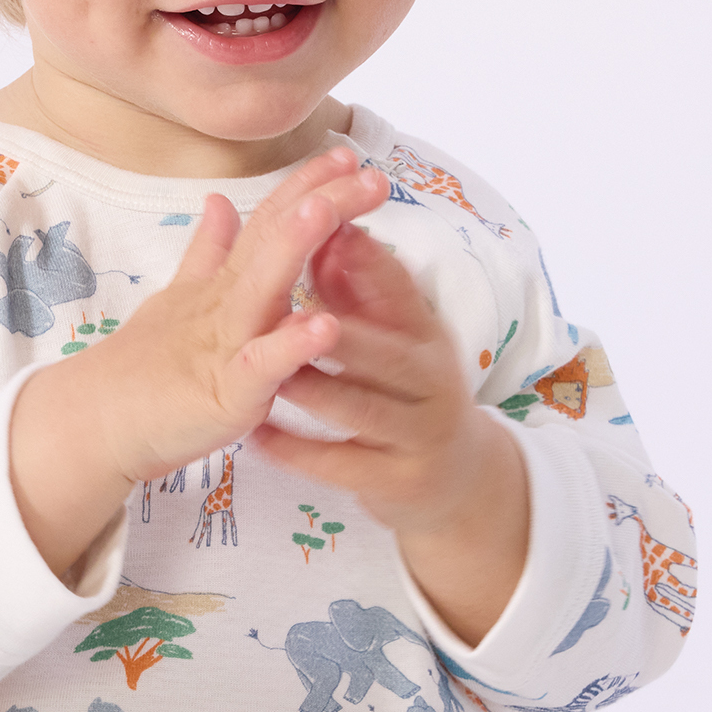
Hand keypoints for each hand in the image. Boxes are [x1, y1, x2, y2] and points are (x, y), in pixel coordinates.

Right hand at [9, 144, 389, 578]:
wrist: (96, 423)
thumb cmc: (143, 369)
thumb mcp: (180, 301)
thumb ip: (207, 253)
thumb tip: (221, 201)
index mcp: (224, 283)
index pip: (269, 220)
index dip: (306, 184)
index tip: (347, 154)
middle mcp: (227, 302)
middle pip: (275, 239)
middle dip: (322, 201)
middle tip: (370, 174)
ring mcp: (225, 343)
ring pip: (263, 286)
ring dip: (295, 245)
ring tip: (328, 210)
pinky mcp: (226, 391)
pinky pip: (261, 364)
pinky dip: (291, 345)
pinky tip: (325, 326)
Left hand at [249, 221, 530, 644]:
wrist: (452, 476)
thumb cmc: (405, 389)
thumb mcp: (393, 336)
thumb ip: (356, 288)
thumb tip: (328, 230)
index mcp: (427, 337)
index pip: (403, 293)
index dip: (369, 263)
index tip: (331, 234)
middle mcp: (432, 383)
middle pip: (389, 356)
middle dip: (345, 335)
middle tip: (292, 317)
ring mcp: (417, 435)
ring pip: (364, 412)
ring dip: (317, 392)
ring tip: (273, 377)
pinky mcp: (396, 480)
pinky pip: (341, 465)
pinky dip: (298, 452)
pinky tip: (258, 437)